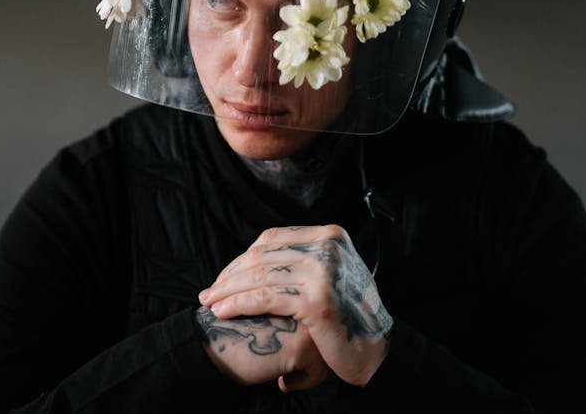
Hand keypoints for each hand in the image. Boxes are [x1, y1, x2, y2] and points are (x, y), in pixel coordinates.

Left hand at [199, 225, 392, 387]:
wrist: (376, 350)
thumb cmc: (347, 315)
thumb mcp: (329, 274)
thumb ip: (301, 260)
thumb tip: (257, 256)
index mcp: (330, 235)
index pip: (271, 239)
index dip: (242, 257)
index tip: (224, 276)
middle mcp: (328, 248)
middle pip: (262, 256)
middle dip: (230, 275)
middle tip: (209, 292)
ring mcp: (324, 272)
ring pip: (260, 276)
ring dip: (228, 290)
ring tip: (210, 303)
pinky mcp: (317, 300)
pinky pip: (265, 298)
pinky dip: (238, 304)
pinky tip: (222, 312)